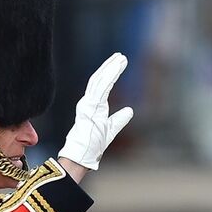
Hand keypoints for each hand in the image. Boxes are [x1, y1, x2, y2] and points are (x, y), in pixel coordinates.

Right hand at [58, 53, 133, 169]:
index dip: (109, 74)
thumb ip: (119, 119)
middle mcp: (88, 103)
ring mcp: (87, 104)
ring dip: (110, 69)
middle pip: (98, 80)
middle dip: (109, 67)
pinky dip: (108, 77)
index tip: (118, 64)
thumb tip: (130, 110)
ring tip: (120, 58)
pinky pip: (100, 88)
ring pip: (99, 81)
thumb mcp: (111, 130)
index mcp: (92, 107)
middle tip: (120, 56)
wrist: (82, 155)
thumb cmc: (92, 145)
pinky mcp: (89, 107)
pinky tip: (115, 68)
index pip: (100, 86)